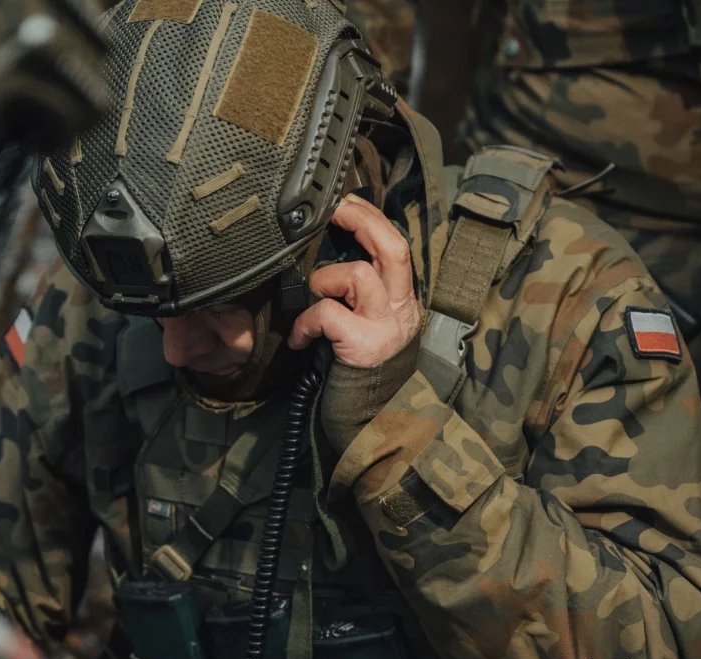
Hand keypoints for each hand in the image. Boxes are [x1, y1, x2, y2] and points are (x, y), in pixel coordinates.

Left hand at [288, 194, 419, 366]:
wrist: (368, 416)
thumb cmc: (357, 362)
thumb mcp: (364, 318)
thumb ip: (356, 289)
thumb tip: (327, 249)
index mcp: (400, 296)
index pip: (395, 244)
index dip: (370, 217)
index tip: (344, 201)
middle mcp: (400, 307)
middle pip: (392, 248)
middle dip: (361, 220)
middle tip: (335, 209)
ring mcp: (384, 326)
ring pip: (359, 275)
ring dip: (327, 280)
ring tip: (317, 298)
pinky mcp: (363, 345)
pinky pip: (327, 314)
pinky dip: (306, 322)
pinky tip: (300, 339)